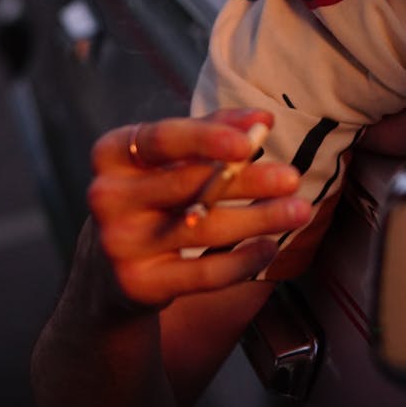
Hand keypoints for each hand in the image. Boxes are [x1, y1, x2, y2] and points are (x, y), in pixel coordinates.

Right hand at [87, 109, 310, 310]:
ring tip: (299, 211)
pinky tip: (270, 247)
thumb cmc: (152, 193)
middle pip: (189, 183)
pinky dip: (242, 261)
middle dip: (248, 180)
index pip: (163, 138)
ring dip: (258, 218)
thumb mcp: (170, 157)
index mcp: (112, 153)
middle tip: (292, 178)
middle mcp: (106, 196)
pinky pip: (202, 274)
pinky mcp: (137, 285)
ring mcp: (119, 243)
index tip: (251, 140)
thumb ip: (214, 131)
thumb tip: (263, 121)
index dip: (207, 138)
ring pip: (202, 228)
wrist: (106, 268)